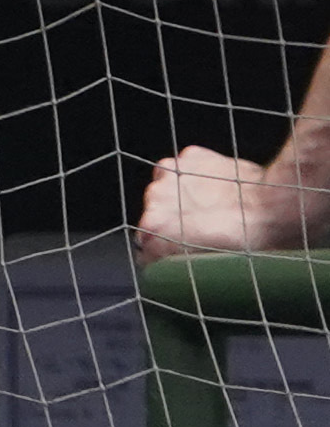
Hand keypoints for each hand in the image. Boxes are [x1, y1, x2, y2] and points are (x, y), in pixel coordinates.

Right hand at [142, 144, 329, 255]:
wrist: (279, 206)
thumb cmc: (251, 243)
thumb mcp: (208, 265)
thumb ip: (180, 264)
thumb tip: (175, 270)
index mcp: (154, 229)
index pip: (147, 249)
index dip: (164, 256)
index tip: (182, 260)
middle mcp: (154, 197)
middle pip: (155, 217)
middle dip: (174, 225)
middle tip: (205, 234)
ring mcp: (170, 173)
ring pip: (168, 191)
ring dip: (183, 200)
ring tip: (215, 210)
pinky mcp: (190, 155)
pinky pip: (186, 170)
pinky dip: (198, 178)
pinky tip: (221, 190)